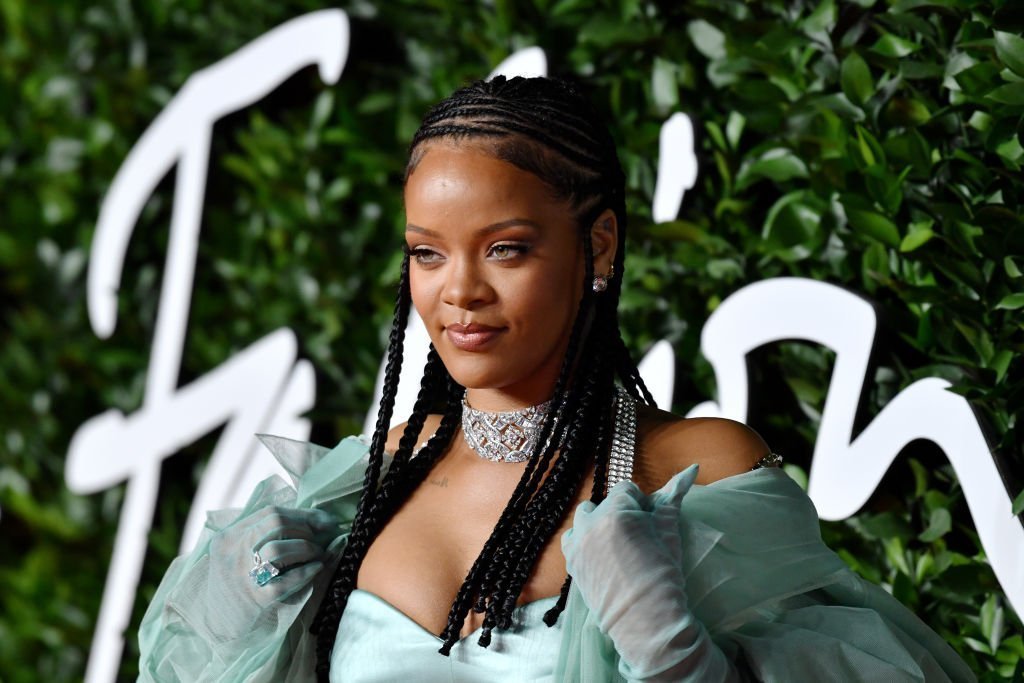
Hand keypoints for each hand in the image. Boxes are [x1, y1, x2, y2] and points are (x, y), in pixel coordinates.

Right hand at [188, 506, 338, 638]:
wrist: (219, 626)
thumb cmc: (237, 584)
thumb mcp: (237, 553)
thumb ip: (261, 534)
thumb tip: (311, 519)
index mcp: (229, 537)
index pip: (270, 512)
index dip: (302, 514)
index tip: (323, 521)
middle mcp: (233, 552)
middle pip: (276, 523)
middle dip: (305, 528)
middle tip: (320, 539)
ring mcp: (243, 576)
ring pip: (278, 548)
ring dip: (306, 548)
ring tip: (318, 554)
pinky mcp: (256, 599)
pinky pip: (285, 581)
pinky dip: (306, 571)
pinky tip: (317, 568)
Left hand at [562, 465, 738, 680]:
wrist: (646, 619)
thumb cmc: (664, 572)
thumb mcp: (670, 530)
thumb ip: (675, 494)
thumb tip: (692, 467)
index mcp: (617, 511)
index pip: (627, 490)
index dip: (641, 505)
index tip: (650, 525)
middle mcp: (592, 522)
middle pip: (605, 503)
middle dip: (619, 513)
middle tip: (637, 538)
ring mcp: (577, 543)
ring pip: (585, 518)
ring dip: (599, 524)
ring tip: (618, 547)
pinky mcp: (571, 562)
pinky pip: (573, 540)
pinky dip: (585, 543)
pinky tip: (603, 558)